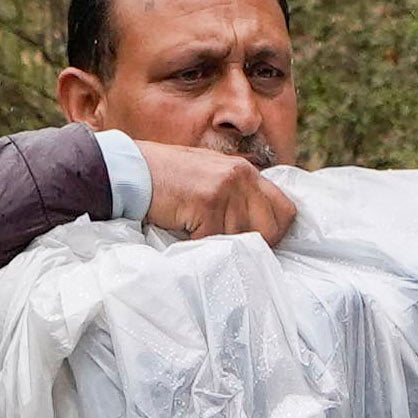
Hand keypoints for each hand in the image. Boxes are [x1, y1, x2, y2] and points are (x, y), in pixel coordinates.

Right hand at [137, 140, 297, 244]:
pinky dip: (200, 248)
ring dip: (221, 246)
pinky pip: (216, 241)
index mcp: (245, 171)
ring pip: (243, 238)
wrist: (130, 170)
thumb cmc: (165, 178)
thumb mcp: (209, 178)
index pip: (286, 210)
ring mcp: (226, 188)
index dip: (275, 232)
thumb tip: (253, 228)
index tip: (255, 242)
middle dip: (253, 245)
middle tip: (227, 248)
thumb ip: (234, 196)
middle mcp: (241, 176)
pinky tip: (185, 237)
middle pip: (272, 228)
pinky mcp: (208, 203)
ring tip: (199, 237)